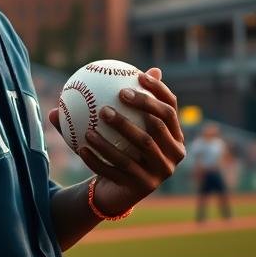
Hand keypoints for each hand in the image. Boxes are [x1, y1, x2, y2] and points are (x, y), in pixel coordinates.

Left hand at [49, 67, 185, 216]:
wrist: (116, 190)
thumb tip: (105, 67)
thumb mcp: (119, 127)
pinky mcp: (143, 188)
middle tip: (114, 97)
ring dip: (115, 135)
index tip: (138, 75)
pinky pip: (118, 170)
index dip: (158, 90)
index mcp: (174, 136)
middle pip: (158, 126)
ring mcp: (160, 173)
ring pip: (139, 149)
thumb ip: (116, 102)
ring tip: (90, 126)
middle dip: (139, 108)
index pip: (170, 108)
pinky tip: (81, 147)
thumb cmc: (119, 149)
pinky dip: (98, 159)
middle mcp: (174, 154)